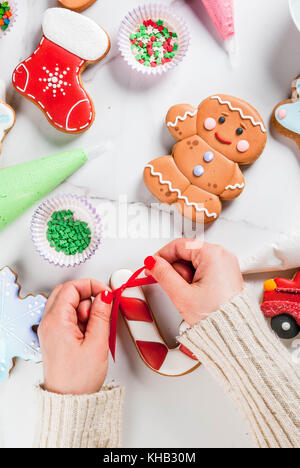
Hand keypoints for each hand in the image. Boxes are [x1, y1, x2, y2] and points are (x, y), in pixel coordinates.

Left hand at [38, 279, 111, 394]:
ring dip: (84, 309)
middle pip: (66, 292)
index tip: (106, 293)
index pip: (71, 287)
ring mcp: (50, 330)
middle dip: (87, 295)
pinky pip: (68, 317)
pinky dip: (81, 319)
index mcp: (56, 321)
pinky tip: (90, 333)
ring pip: (67, 304)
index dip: (91, 285)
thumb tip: (104, 295)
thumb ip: (101, 314)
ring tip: (94, 328)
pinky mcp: (56, 337)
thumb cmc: (78, 379)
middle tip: (101, 307)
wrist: (70, 401)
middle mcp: (49, 323)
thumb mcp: (97, 343)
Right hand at [145, 239, 242, 325]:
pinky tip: (196, 295)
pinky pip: (204, 270)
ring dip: (185, 277)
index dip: (161, 256)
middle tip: (177, 287)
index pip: (178, 245)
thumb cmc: (216, 316)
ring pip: (194, 263)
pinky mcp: (226, 274)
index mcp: (213, 254)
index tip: (152, 266)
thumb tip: (153, 262)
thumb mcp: (181, 294)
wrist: (234, 334)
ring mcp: (226, 264)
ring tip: (190, 294)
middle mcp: (222, 255)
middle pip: (186, 253)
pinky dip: (195, 280)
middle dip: (176, 270)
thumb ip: (163, 274)